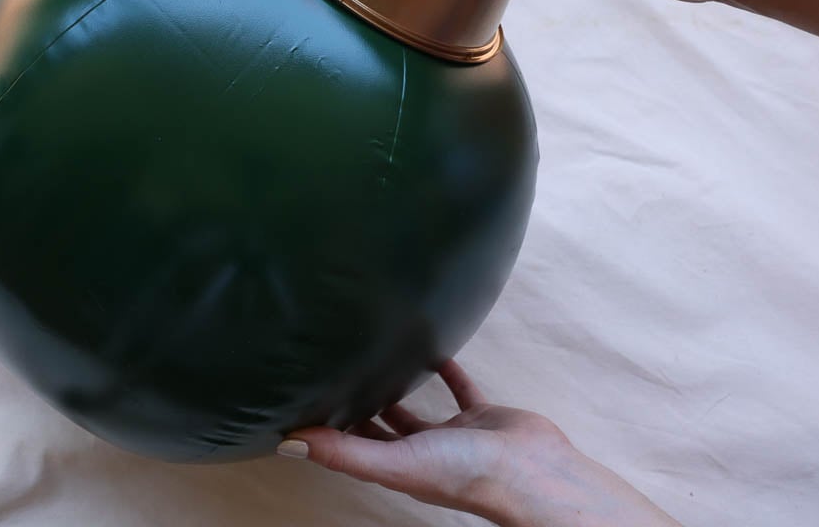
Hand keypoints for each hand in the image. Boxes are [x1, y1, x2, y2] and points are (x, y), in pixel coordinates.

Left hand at [277, 360, 681, 526]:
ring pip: (417, 409)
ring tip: (376, 356)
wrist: (530, 471)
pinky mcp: (481, 417)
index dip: (330, 426)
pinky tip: (434, 346)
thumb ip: (343, 452)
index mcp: (396, 465)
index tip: (309, 396)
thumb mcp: (394, 461)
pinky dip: (446, 370)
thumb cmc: (464, 473)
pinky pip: (459, 389)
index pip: (353, 444)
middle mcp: (420, 451)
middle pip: (381, 427)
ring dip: (399, 387)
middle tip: (337, 370)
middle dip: (360, 404)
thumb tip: (288, 444)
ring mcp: (452, 436)